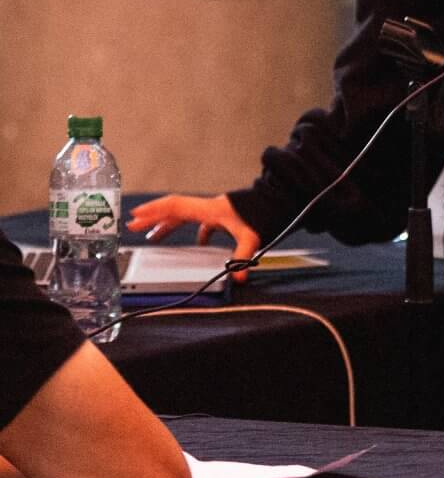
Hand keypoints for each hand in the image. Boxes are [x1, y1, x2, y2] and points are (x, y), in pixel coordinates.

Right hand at [127, 193, 262, 282]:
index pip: (174, 207)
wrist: (276, 201)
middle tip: (133, 225)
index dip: (153, 211)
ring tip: (153, 235)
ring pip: (185, 215)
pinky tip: (199, 243)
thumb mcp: (251, 236)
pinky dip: (195, 231)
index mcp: (207, 209)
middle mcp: (208, 208)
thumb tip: (238, 276)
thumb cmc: (261, 213)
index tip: (135, 217)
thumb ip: (242, 256)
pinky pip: (201, 222)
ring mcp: (214, 211)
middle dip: (152, 217)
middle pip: (174, 210)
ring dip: (168, 224)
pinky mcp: (223, 216)